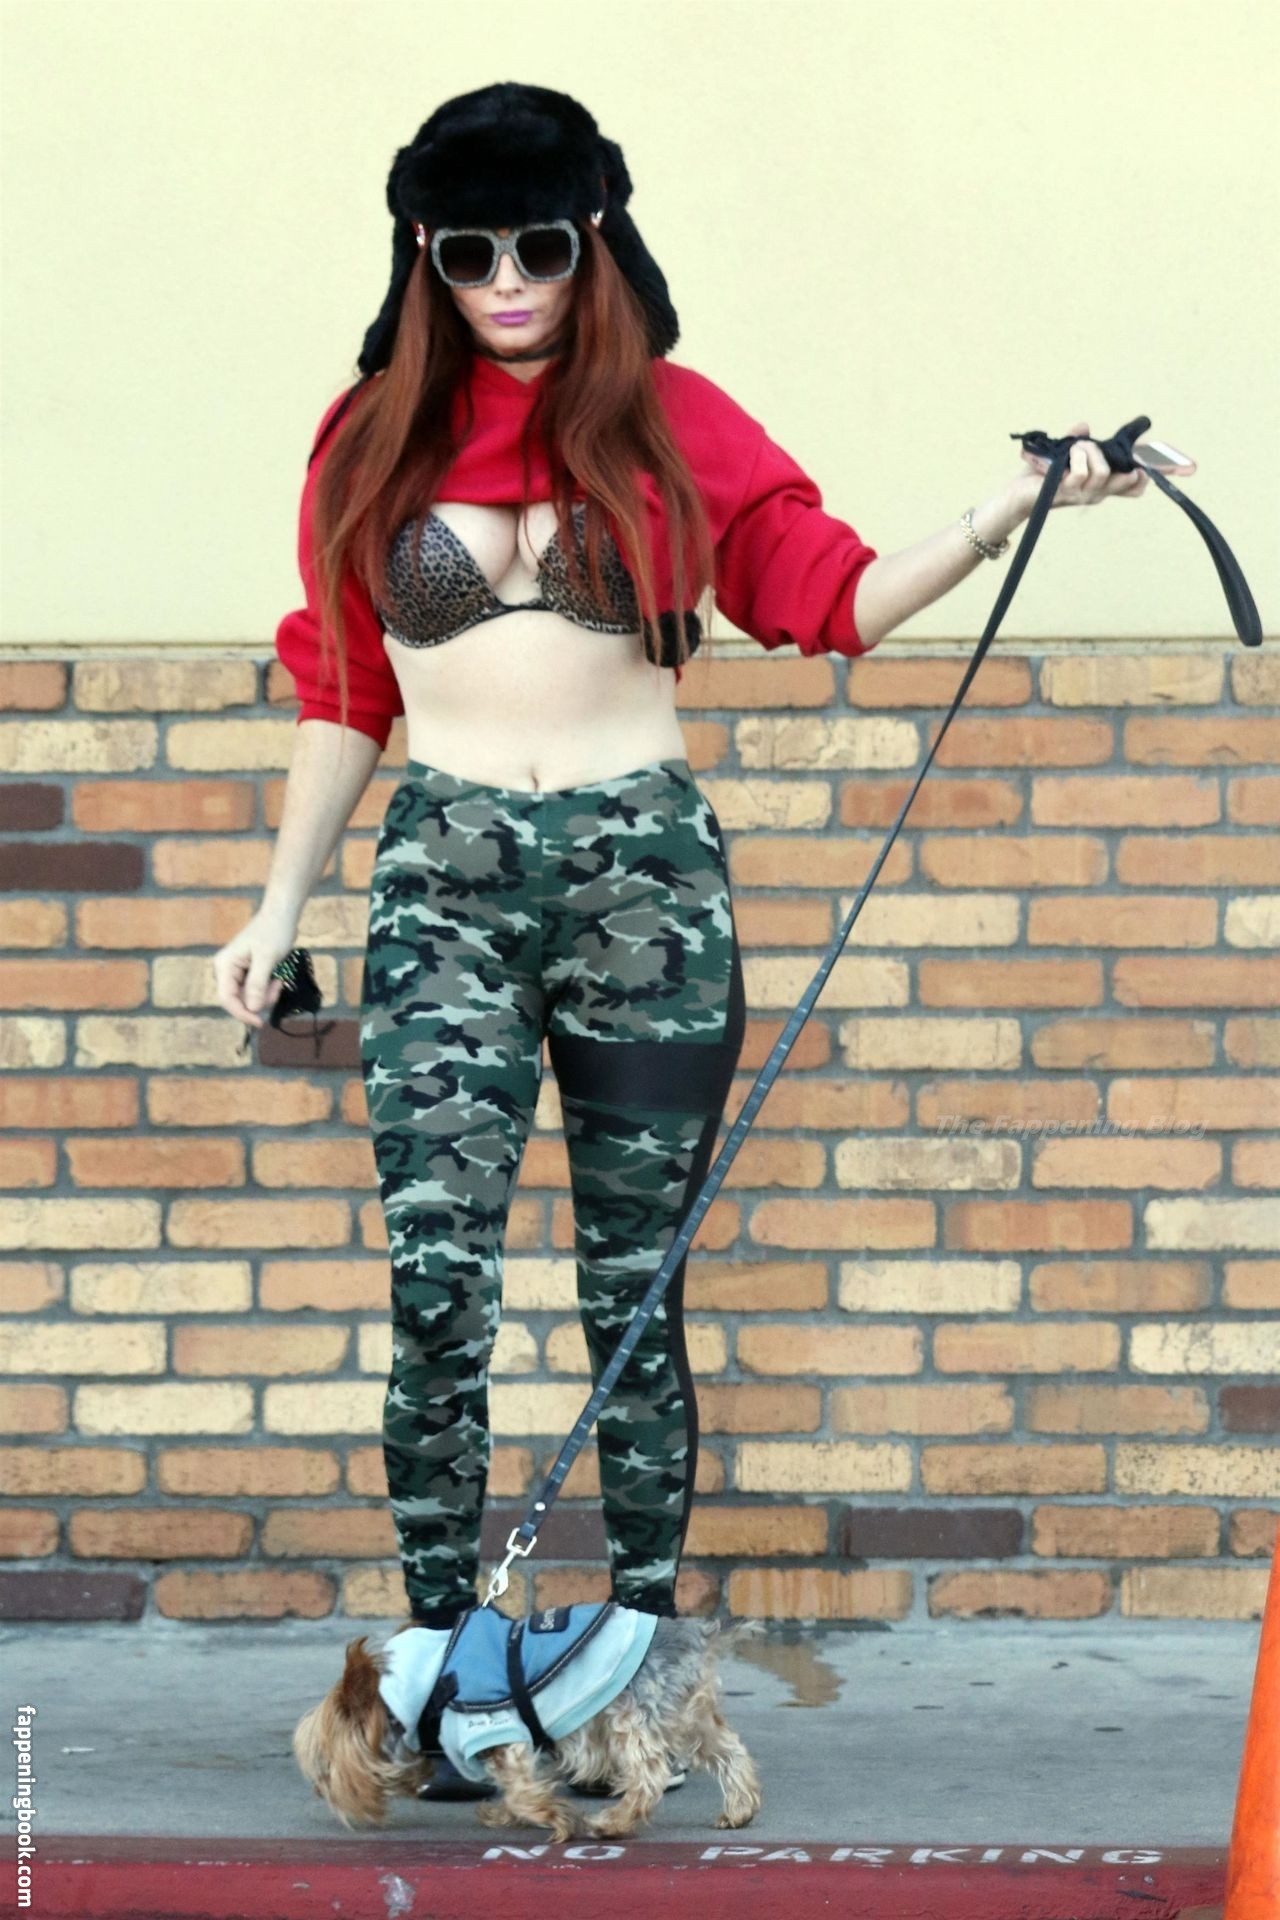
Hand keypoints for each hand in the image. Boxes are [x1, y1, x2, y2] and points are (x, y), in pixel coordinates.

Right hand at [214, 910, 296, 1040]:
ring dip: (266, 995)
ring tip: (278, 980)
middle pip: (238, 1000)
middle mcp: (226, 970)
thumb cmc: (273, 932)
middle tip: (277, 987)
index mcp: (225, 966)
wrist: (281, 916)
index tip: (260, 1022)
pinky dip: (267, 990)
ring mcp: (236, 972)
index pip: (227, 998)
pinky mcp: (247, 973)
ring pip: (249, 998)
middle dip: (259, 1000)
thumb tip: (252, 1008)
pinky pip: (255, 991)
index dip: (242, 1013)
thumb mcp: (267, 958)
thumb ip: (257, 984)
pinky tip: (277, 979)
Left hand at [1012, 419, 1149, 513]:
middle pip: (1134, 482)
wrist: (1016, 495)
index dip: (1161, 473)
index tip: (1188, 467)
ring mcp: (1086, 495)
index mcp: (1103, 483)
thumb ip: (1077, 441)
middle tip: (1139, 450)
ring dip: (1088, 452)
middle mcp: (1099, 492)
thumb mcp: (1062, 455)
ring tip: (1074, 450)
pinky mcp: (1069, 492)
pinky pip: (1081, 471)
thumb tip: (1085, 426)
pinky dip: (1074, 458)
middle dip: (1144, 463)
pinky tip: (1065, 458)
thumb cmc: (1038, 478)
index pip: (1138, 483)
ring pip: (1103, 470)